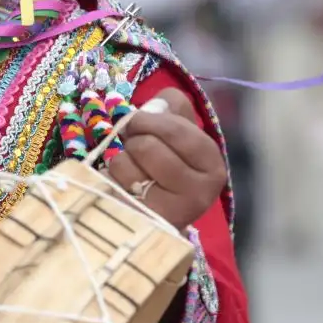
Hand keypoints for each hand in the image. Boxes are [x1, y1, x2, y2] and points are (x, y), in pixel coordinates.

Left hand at [107, 89, 227, 230]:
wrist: (157, 216)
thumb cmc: (167, 167)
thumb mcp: (179, 133)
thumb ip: (172, 108)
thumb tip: (159, 102)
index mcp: (211, 164)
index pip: (177, 129)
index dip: (150, 120)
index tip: (139, 122)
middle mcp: (200, 191)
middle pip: (147, 145)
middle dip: (133, 138)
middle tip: (133, 143)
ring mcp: (172, 211)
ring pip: (126, 162)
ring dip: (121, 160)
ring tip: (132, 170)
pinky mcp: (142, 220)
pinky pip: (113, 182)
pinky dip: (110, 178)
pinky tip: (123, 186)